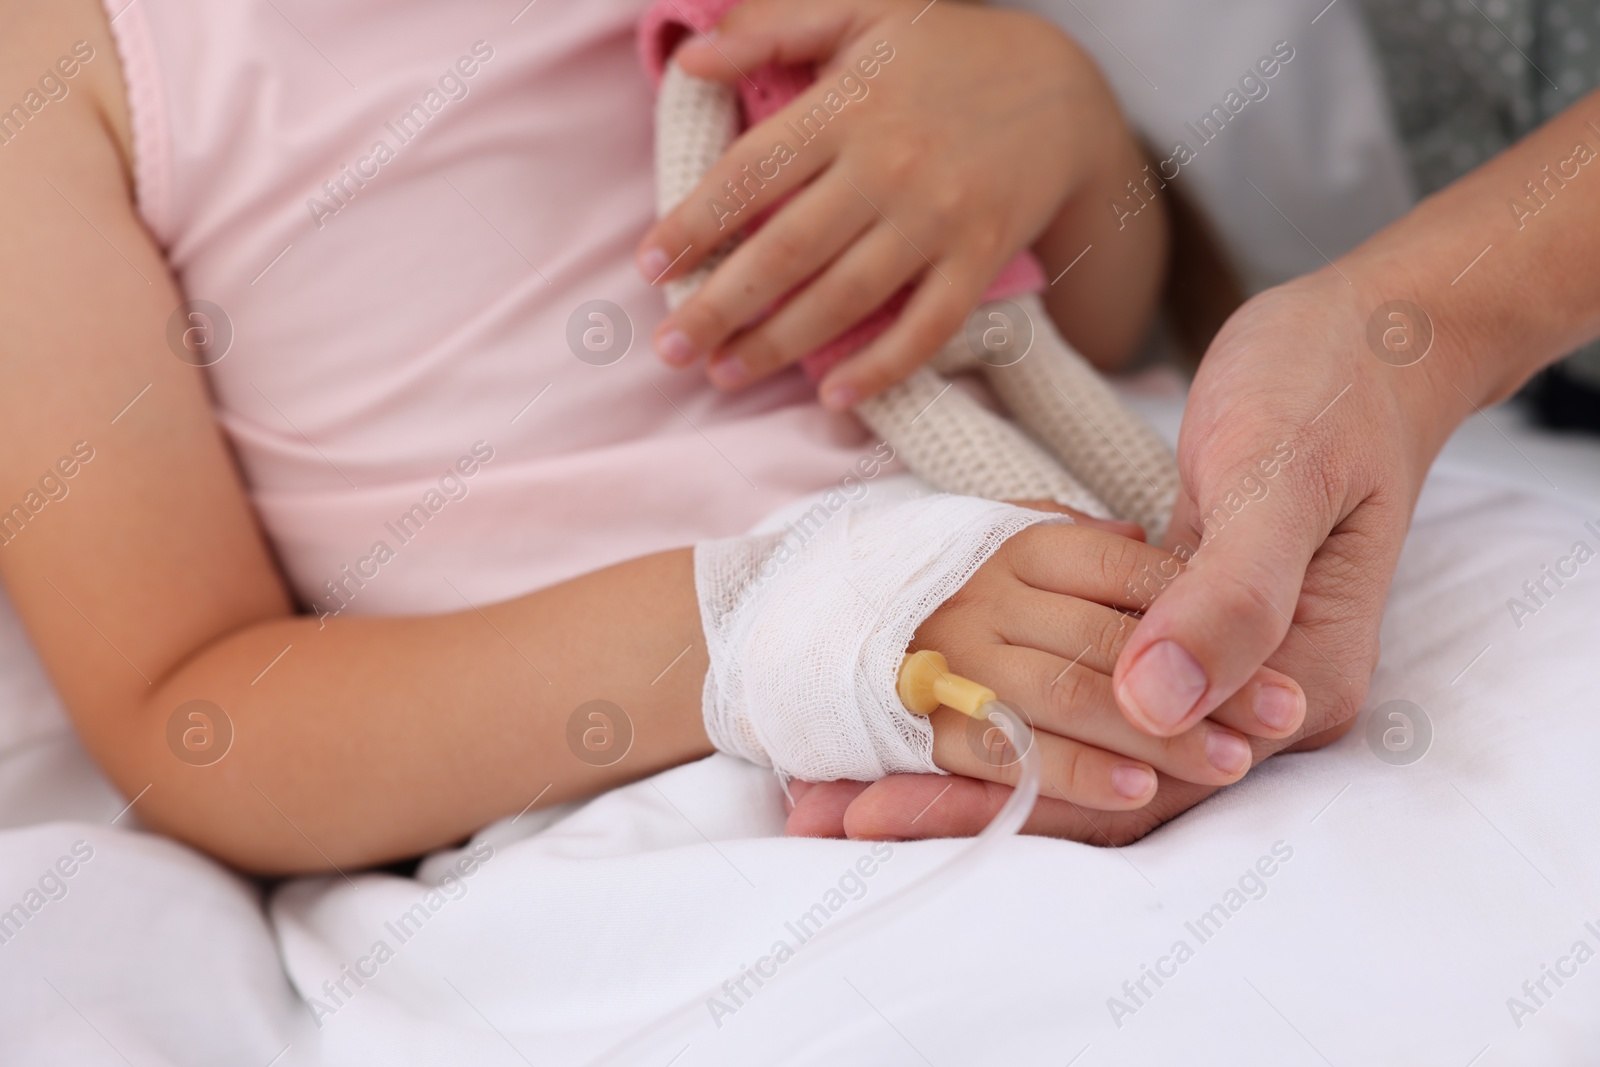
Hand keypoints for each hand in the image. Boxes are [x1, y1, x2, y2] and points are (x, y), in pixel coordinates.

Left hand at [637, 0, 1161, 407]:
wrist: (1066, 90)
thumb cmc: (947, 51)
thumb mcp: (863, 12)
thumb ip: (773, 27)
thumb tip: (692, 59)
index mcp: (849, 106)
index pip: (751, 172)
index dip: (695, 224)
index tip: (651, 268)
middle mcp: (889, 166)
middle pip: (788, 249)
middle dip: (721, 306)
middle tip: (670, 350)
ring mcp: (938, 218)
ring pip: (846, 296)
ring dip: (779, 343)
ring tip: (725, 373)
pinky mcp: (979, 259)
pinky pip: (928, 326)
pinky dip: (883, 367)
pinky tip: (834, 396)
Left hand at [790, 276, 1445, 842]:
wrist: (1367, 346)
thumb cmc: (1330, 393)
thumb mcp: (1280, 478)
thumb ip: (1228, 596)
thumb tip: (1151, 704)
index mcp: (1289, 689)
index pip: (1127, 789)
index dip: (996, 804)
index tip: (872, 807)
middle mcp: (1255, 705)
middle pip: (1089, 787)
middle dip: (956, 800)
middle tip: (822, 813)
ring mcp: (1218, 671)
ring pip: (1075, 748)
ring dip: (963, 769)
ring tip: (838, 791)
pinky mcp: (1180, 632)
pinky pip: (1082, 690)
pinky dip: (1000, 707)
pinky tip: (912, 710)